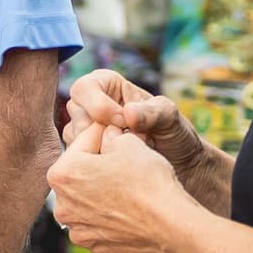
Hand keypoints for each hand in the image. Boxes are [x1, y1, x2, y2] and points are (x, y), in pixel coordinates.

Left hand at [44, 121, 193, 252]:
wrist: (170, 224)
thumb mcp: (128, 142)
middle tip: (123, 159)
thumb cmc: (147, 180)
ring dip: (103, 193)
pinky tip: (131, 211)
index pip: (82, 143)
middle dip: (98, 165)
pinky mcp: (97, 248)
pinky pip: (102, 226)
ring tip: (128, 186)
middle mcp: (62, 207)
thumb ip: (110, 135)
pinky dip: (112, 218)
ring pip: (89, 203)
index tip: (118, 130)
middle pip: (81, 176)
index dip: (103, 133)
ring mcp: (79, 232)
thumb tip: (107, 135)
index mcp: (62, 174)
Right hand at [64, 68, 196, 163]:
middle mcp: (92, 106)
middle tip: (124, 142)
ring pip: (74, 137)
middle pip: (75, 112)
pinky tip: (120, 167)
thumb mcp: (170, 118)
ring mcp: (87, 132)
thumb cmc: (175, 135)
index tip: (123, 122)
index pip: (84, 88)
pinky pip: (78, 159)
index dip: (99, 105)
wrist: (178, 167)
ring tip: (128, 154)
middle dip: (97, 130)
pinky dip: (97, 164)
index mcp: (108, 85)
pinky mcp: (87, 155)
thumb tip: (127, 112)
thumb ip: (151, 112)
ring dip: (99, 148)